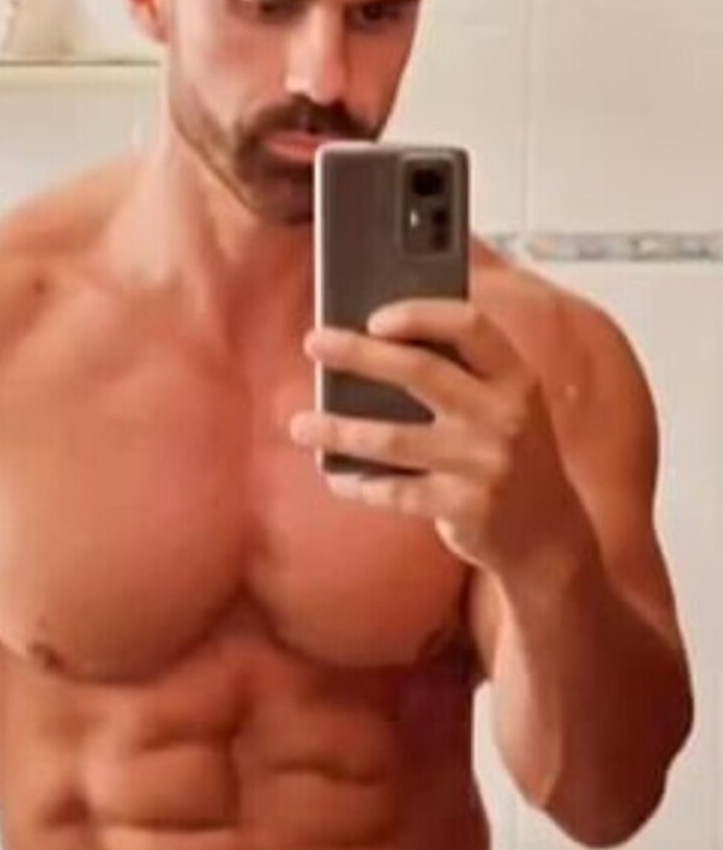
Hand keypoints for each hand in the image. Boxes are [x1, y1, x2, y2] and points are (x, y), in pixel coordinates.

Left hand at [289, 298, 583, 572]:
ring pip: (393, 438)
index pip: (471, 326)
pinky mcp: (466, 507)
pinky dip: (359, 483)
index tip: (373, 316)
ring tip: (299, 423)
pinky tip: (336, 475)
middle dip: (358, 353)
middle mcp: (505, 415)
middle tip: (314, 342)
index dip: (420, 314)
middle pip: (420, 370)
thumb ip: (463, 374)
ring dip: (338, 428)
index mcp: (516, 378)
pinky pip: (395, 491)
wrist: (549, 535)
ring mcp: (486, 463)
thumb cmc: (511, 455)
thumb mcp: (506, 406)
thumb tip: (376, 340)